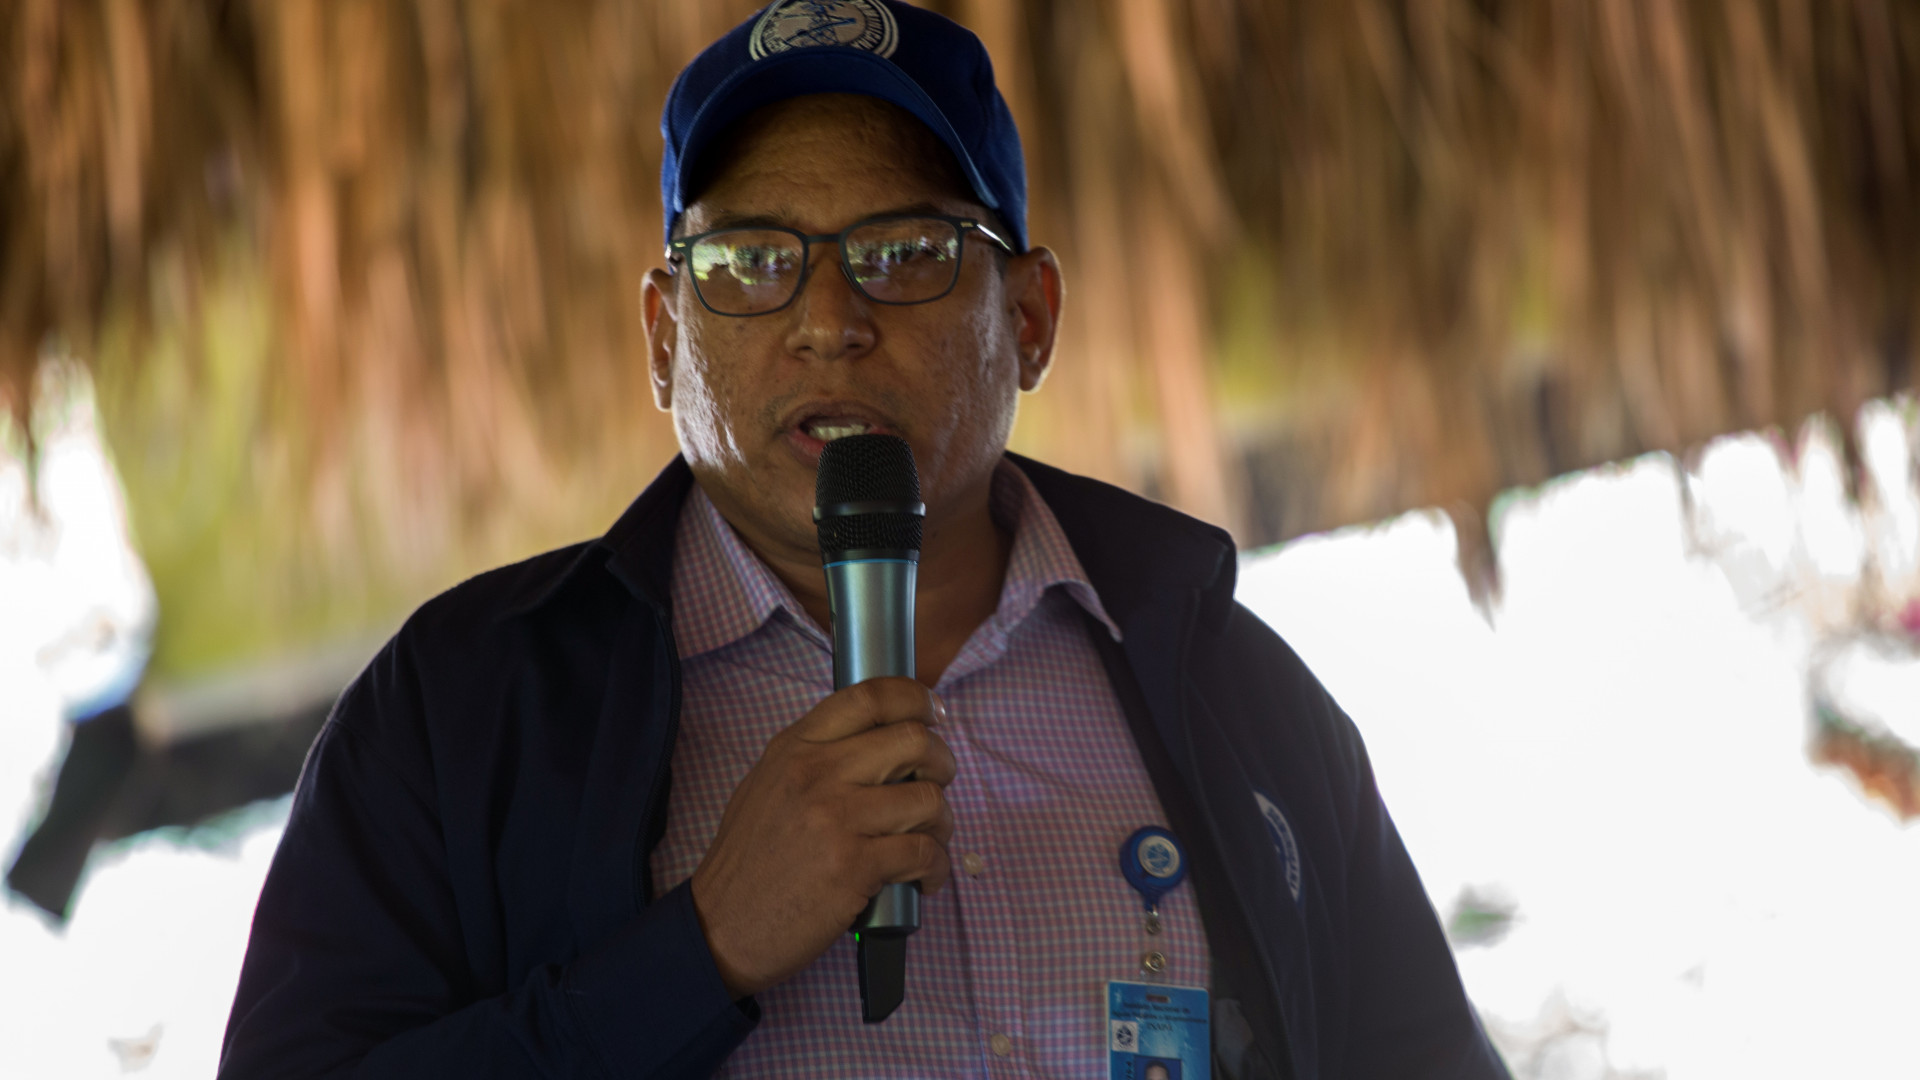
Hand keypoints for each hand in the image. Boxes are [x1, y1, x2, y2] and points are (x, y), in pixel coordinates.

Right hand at [688, 677, 954, 999]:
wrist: (721, 926)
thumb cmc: (748, 862)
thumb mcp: (768, 785)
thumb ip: (816, 756)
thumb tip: (879, 741)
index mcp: (796, 747)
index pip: (870, 696)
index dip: (915, 698)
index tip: (933, 715)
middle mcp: (817, 773)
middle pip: (914, 740)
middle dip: (942, 762)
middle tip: (937, 784)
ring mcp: (836, 819)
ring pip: (928, 799)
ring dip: (942, 823)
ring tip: (929, 841)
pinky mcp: (854, 866)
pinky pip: (923, 853)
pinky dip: (936, 867)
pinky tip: (924, 878)